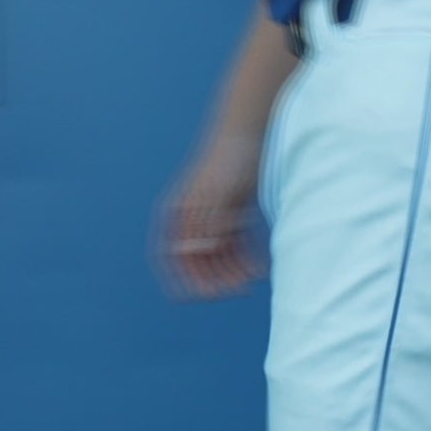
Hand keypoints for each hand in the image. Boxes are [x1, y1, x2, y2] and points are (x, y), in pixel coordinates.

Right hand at [156, 134, 265, 300]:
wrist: (250, 134)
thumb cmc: (230, 160)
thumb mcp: (220, 193)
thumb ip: (208, 222)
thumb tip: (197, 251)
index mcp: (178, 213)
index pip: (170, 255)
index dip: (182, 278)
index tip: (200, 296)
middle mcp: (192, 220)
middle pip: (198, 262)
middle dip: (215, 279)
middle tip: (238, 289)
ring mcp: (214, 221)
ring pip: (218, 259)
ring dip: (232, 273)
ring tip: (252, 279)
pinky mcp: (234, 220)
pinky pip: (235, 250)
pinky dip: (245, 261)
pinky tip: (259, 270)